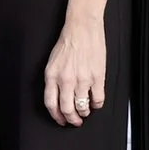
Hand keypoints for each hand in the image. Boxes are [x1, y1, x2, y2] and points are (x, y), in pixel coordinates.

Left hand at [43, 11, 106, 126]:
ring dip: (84, 113)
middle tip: (75, 121)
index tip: (61, 120)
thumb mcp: (52, 62)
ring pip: (82, 107)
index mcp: (52, 76)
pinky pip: (98, 99)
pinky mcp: (97, 77)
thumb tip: (57, 98)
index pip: (51, 104)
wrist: (82, 28)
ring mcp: (82, 79)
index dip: (56, 116)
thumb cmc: (68, 43)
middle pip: (67, 109)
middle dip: (71, 119)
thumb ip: (53, 80)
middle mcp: (65, 80)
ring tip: (85, 111)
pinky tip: (95, 103)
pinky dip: (97, 105)